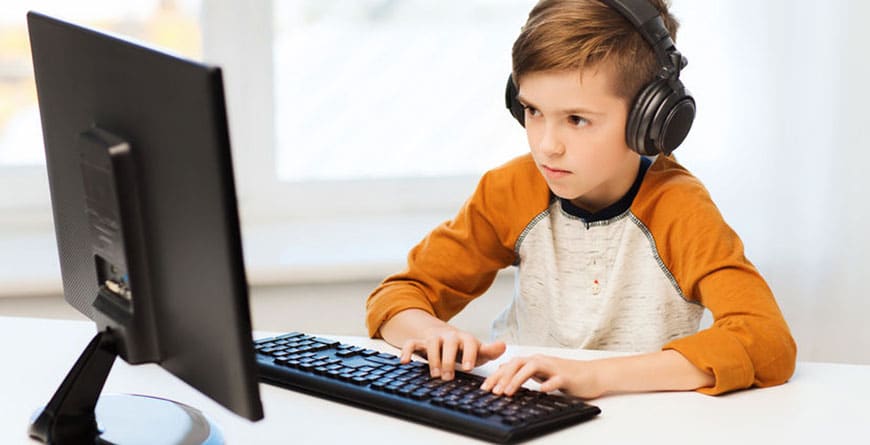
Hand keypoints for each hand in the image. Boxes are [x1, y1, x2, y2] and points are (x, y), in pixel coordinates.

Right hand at [399, 326, 505, 380]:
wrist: (446, 337)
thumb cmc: (464, 348)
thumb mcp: (478, 350)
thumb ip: (490, 350)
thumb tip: (503, 346)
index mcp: (465, 338)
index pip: (468, 342)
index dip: (468, 354)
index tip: (467, 368)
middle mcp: (449, 336)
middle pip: (448, 343)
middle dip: (448, 361)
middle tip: (449, 377)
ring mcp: (434, 338)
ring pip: (431, 344)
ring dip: (432, 360)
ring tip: (435, 375)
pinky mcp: (421, 342)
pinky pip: (411, 343)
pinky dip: (406, 351)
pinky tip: (404, 362)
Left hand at [480, 354, 605, 398]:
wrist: (592, 375)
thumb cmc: (566, 376)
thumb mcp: (541, 373)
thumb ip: (525, 371)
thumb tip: (505, 371)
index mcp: (534, 361)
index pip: (510, 365)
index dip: (496, 375)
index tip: (485, 388)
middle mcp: (542, 361)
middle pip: (517, 363)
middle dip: (503, 376)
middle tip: (493, 391)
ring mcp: (554, 368)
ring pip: (532, 368)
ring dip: (518, 379)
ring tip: (509, 391)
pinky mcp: (567, 377)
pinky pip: (556, 379)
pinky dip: (548, 384)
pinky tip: (541, 390)